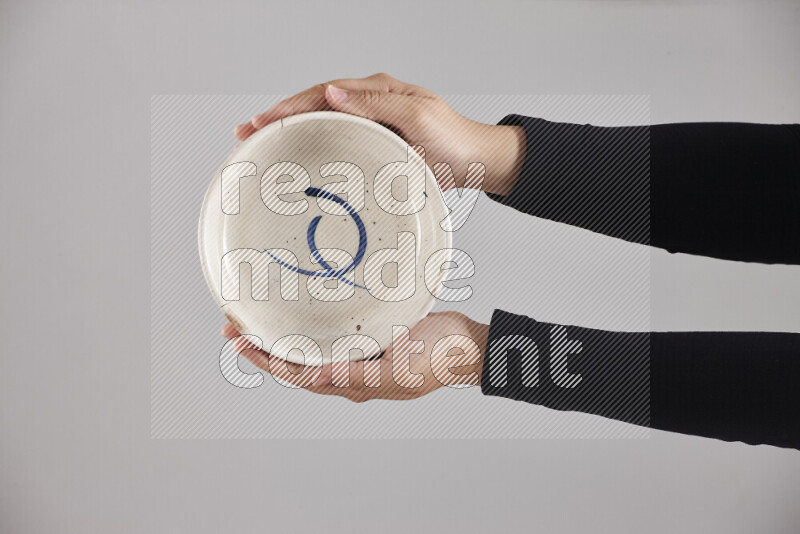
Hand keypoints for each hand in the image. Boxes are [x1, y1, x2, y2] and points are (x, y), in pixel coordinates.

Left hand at [220, 311, 488, 402]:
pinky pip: (333, 332)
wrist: (468, 344)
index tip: (239, 342)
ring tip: (258, 318)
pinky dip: (311, 324)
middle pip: (297, 361)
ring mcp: (361, 355)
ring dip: (284, 334)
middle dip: (265, 346)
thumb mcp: (397, 371)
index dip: (266, 360)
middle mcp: (351, 371)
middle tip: (235, 326)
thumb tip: (312, 379)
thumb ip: (355, 375)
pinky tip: (303, 310)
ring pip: (312, 347)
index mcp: (353, 384)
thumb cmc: (439, 359)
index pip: (298, 374)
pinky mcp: (372, 337)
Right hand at [234, 73, 524, 195]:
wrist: (476, 162)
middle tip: (246, 130)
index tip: (265, 120)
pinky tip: (295, 155)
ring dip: (291, 131)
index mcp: (378, 91)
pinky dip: (313, 145)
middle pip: (315, 104)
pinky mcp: (374, 143)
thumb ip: (377, 104)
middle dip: (279, 116)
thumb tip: (333, 92)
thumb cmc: (454, 139)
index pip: (324, 93)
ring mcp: (370, 123)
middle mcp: (371, 103)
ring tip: (259, 141)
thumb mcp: (419, 115)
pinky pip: (337, 140)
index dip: (291, 106)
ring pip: (322, 122)